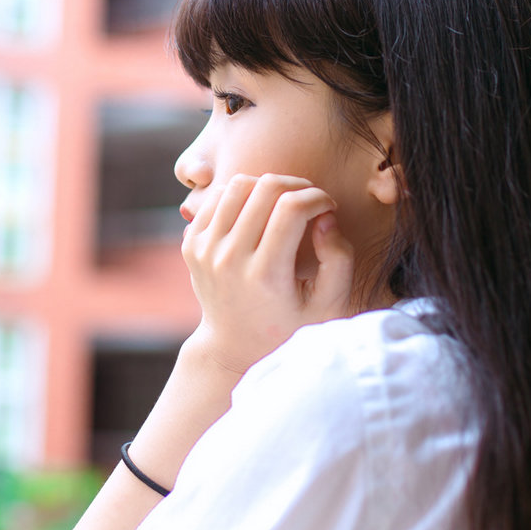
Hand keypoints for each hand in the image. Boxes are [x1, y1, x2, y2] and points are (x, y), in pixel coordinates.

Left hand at [182, 172, 354, 374]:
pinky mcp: (192, 244)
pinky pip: (218, 196)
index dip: (319, 197)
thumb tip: (326, 217)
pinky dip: (242, 195)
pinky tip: (259, 213)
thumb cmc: (291, 324)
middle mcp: (229, 260)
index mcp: (265, 275)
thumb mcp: (328, 303)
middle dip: (298, 185)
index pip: (292, 208)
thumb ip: (338, 259)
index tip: (329, 209)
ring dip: (268, 185)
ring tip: (285, 203)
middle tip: (311, 201)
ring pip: (239, 184)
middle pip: (265, 188)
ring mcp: (205, 251)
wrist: (235, 345)